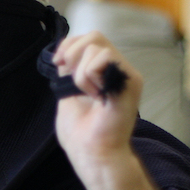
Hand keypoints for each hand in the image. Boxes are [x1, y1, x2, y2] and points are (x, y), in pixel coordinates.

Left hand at [52, 33, 142, 172]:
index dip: (70, 44)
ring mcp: (126, 74)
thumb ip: (68, 72)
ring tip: (88, 95)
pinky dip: (89, 76)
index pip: (91, 39)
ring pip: (97, 46)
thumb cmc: (80, 134)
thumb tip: (64, 52)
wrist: (92, 153)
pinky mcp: (131, 80)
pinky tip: (96, 96)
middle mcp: (117, 70)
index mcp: (104, 73)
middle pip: (96, 36)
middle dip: (73, 51)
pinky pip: (103, 58)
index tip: (58, 62)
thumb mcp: (67, 95)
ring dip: (80, 73)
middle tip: (69, 77)